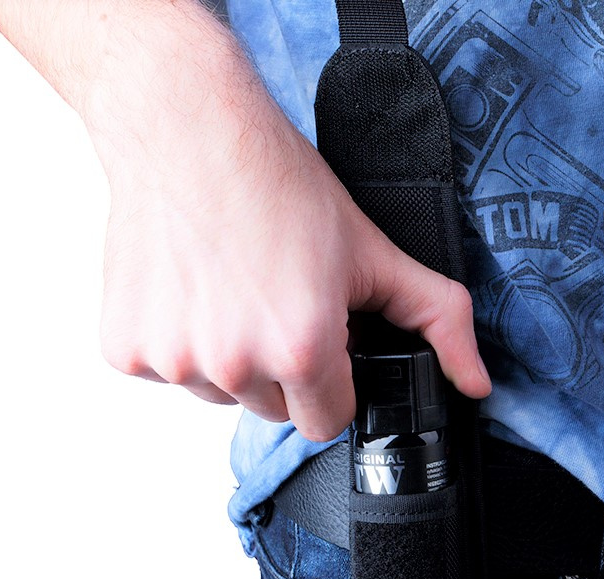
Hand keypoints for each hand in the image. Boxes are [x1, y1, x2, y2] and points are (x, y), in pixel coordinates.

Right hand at [89, 9, 490, 441]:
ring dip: (231, 357)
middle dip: (283, 368)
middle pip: (273, 408)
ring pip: (219, 393)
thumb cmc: (277, 184)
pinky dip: (182, 344)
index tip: (322, 345)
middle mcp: (233, 364)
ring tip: (233, 290)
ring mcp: (173, 361)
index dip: (331, 383)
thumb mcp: (374, 252)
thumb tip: (475, 382)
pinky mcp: (127, 351)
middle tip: (277, 302)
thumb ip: (438, 321)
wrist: (189, 131)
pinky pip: (169, 373)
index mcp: (301, 349)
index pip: (327, 422)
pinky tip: (193, 293)